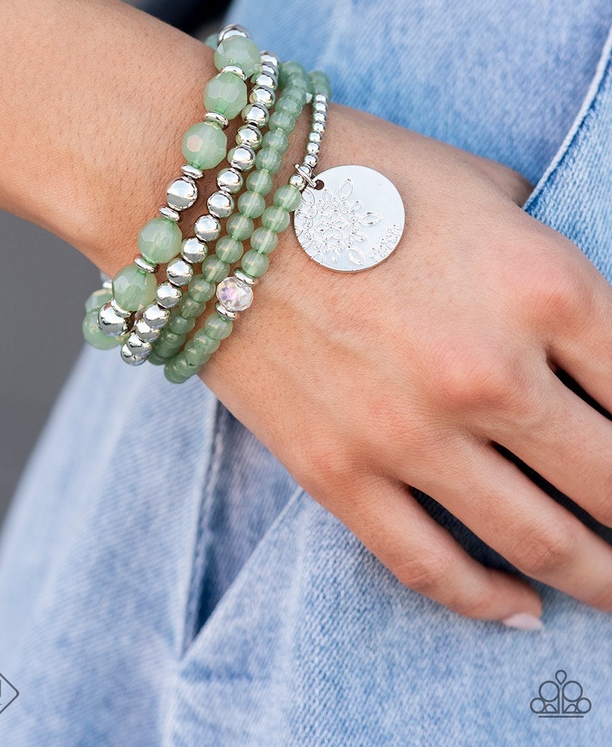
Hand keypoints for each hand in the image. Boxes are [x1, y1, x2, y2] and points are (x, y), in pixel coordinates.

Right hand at [199, 102, 611, 624]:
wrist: (209, 197)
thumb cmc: (351, 172)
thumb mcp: (478, 183)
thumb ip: (543, 246)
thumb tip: (578, 312)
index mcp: (545, 287)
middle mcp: (492, 373)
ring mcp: (412, 434)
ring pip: (541, 544)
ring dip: (595, 577)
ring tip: (609, 584)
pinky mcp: (339, 474)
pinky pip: (432, 569)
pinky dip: (489, 603)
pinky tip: (520, 609)